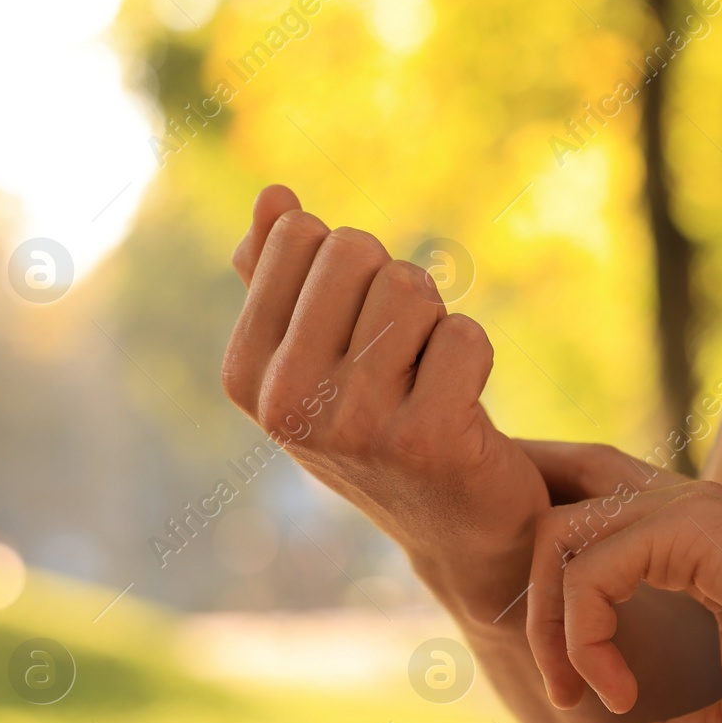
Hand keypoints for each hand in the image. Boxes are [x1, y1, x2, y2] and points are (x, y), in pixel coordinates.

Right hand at [223, 185, 549, 620]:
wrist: (456, 525)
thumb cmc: (385, 425)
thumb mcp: (319, 357)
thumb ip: (284, 278)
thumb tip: (273, 197)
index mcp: (246, 373)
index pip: (300, 234)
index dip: (351, 264)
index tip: (358, 326)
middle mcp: (287, 403)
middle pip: (356, 251)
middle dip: (396, 285)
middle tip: (405, 353)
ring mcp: (354, 425)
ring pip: (412, 288)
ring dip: (437, 321)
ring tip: (429, 378)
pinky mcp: (427, 440)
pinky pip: (465, 336)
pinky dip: (475, 357)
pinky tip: (462, 408)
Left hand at [525, 458, 721, 722]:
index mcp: (685, 540)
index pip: (584, 516)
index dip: (548, 582)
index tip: (566, 684)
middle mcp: (675, 510)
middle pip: (553, 499)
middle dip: (523, 579)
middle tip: (551, 679)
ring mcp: (682, 511)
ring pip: (555, 534)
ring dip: (547, 625)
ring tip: (578, 694)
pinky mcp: (692, 530)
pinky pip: (592, 572)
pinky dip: (585, 637)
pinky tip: (618, 691)